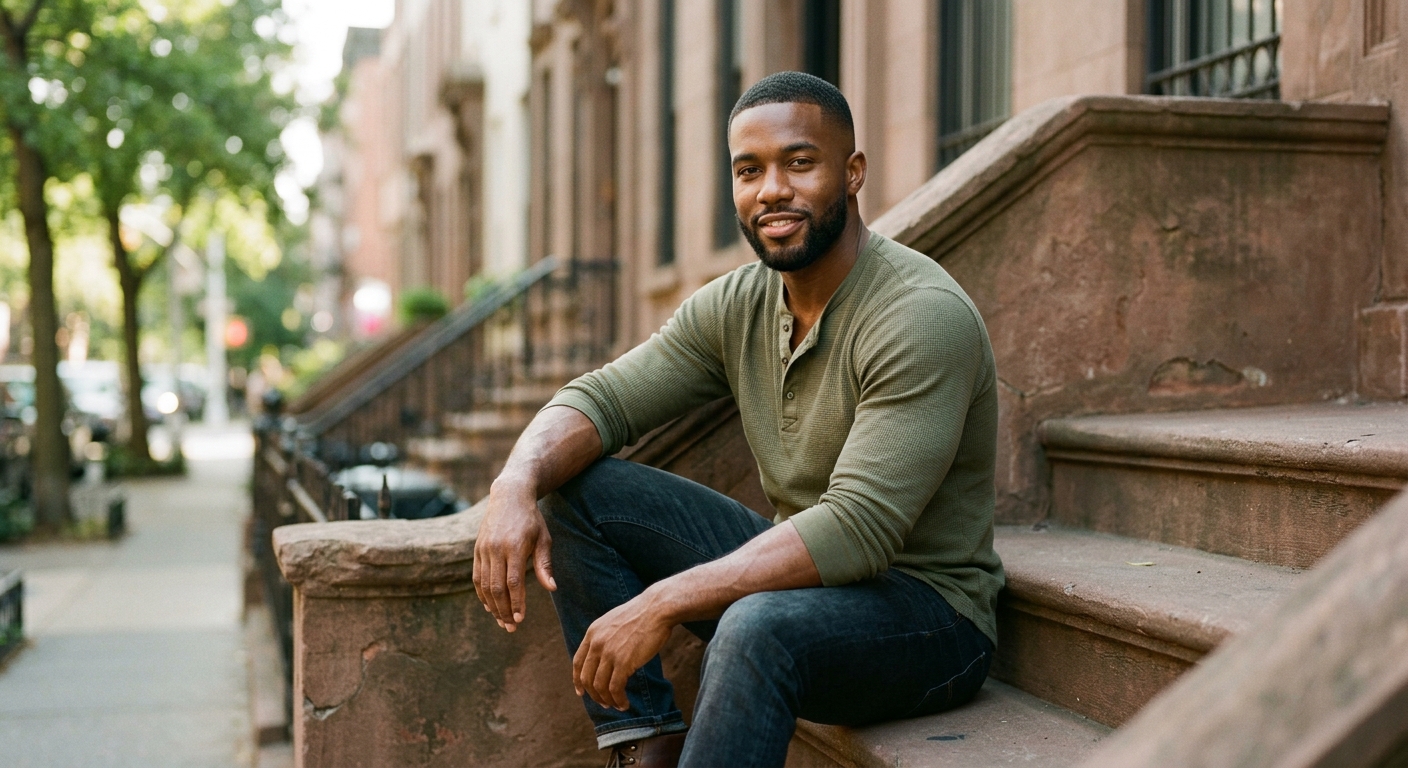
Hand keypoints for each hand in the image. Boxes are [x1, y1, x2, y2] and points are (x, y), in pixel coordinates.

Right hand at [472, 482, 555, 632]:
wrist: (509, 495)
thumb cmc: (532, 519)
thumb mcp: (543, 538)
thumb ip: (545, 564)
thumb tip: (552, 588)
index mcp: (515, 547)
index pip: (513, 582)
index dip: (516, 603)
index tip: (520, 619)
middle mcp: (496, 549)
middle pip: (497, 588)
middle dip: (503, 610)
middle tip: (510, 628)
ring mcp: (483, 549)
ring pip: (484, 585)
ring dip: (492, 606)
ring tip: (501, 621)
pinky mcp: (477, 550)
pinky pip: (477, 577)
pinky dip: (482, 594)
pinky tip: (489, 606)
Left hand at [573, 594, 672, 710]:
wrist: (657, 608)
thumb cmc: (642, 615)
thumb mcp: (614, 622)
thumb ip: (605, 637)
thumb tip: (606, 657)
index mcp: (593, 633)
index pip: (578, 662)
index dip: (577, 680)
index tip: (582, 692)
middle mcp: (597, 643)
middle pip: (587, 678)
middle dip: (594, 695)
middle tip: (604, 703)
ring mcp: (609, 653)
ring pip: (600, 687)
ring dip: (608, 700)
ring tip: (617, 705)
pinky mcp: (623, 662)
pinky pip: (615, 689)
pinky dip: (619, 700)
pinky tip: (625, 703)